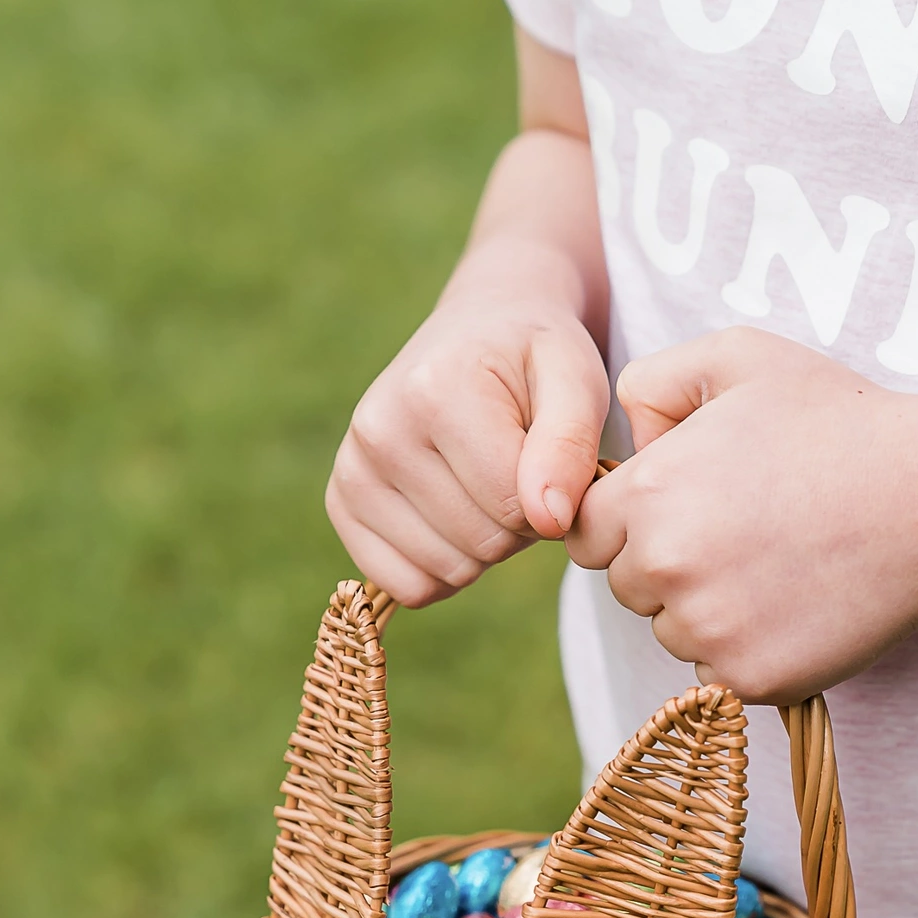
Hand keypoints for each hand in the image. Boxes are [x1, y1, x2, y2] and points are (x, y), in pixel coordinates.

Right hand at [326, 257, 608, 606]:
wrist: (479, 329)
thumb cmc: (533, 360)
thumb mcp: (576, 379)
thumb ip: (570, 445)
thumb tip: (548, 519)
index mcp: (434, 391)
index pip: (513, 506)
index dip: (551, 500)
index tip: (549, 459)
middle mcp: (378, 431)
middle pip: (481, 544)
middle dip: (517, 524)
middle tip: (517, 470)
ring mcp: (351, 470)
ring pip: (447, 572)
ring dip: (484, 547)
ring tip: (484, 485)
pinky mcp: (341, 504)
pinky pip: (406, 587)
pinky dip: (443, 571)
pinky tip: (452, 519)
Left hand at [566, 329, 917, 703]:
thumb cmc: (840, 424)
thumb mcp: (741, 358)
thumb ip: (656, 381)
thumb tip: (624, 441)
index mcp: (648, 493)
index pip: (587, 536)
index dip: (629, 527)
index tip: (683, 515)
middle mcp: (664, 566)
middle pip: (629, 590)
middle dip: (669, 569)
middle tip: (747, 536)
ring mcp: (705, 629)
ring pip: (672, 635)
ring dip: (709, 613)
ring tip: (781, 567)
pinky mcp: (747, 678)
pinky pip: (716, 676)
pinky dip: (747, 653)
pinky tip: (797, 607)